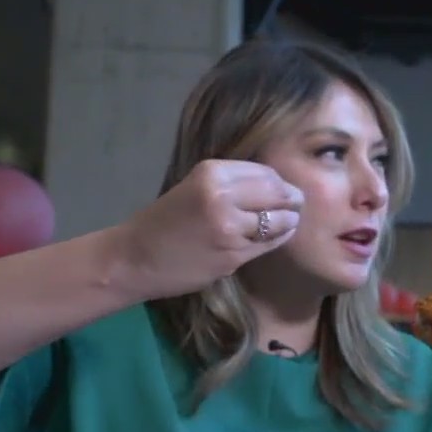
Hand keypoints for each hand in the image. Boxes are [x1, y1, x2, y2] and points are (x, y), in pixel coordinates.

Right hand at [114, 160, 303, 299]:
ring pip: (280, 220)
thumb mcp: (196, 188)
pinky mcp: (234, 254)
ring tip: (288, 221)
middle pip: (279, 193)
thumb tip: (279, 185)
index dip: (281, 182)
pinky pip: (270, 243)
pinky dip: (280, 238)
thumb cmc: (166, 222)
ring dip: (289, 221)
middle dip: (293, 200)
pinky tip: (277, 236)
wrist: (135, 258)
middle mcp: (222, 196)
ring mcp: (229, 227)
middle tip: (297, 205)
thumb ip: (234, 184)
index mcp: (211, 173)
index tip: (284, 190)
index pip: (267, 173)